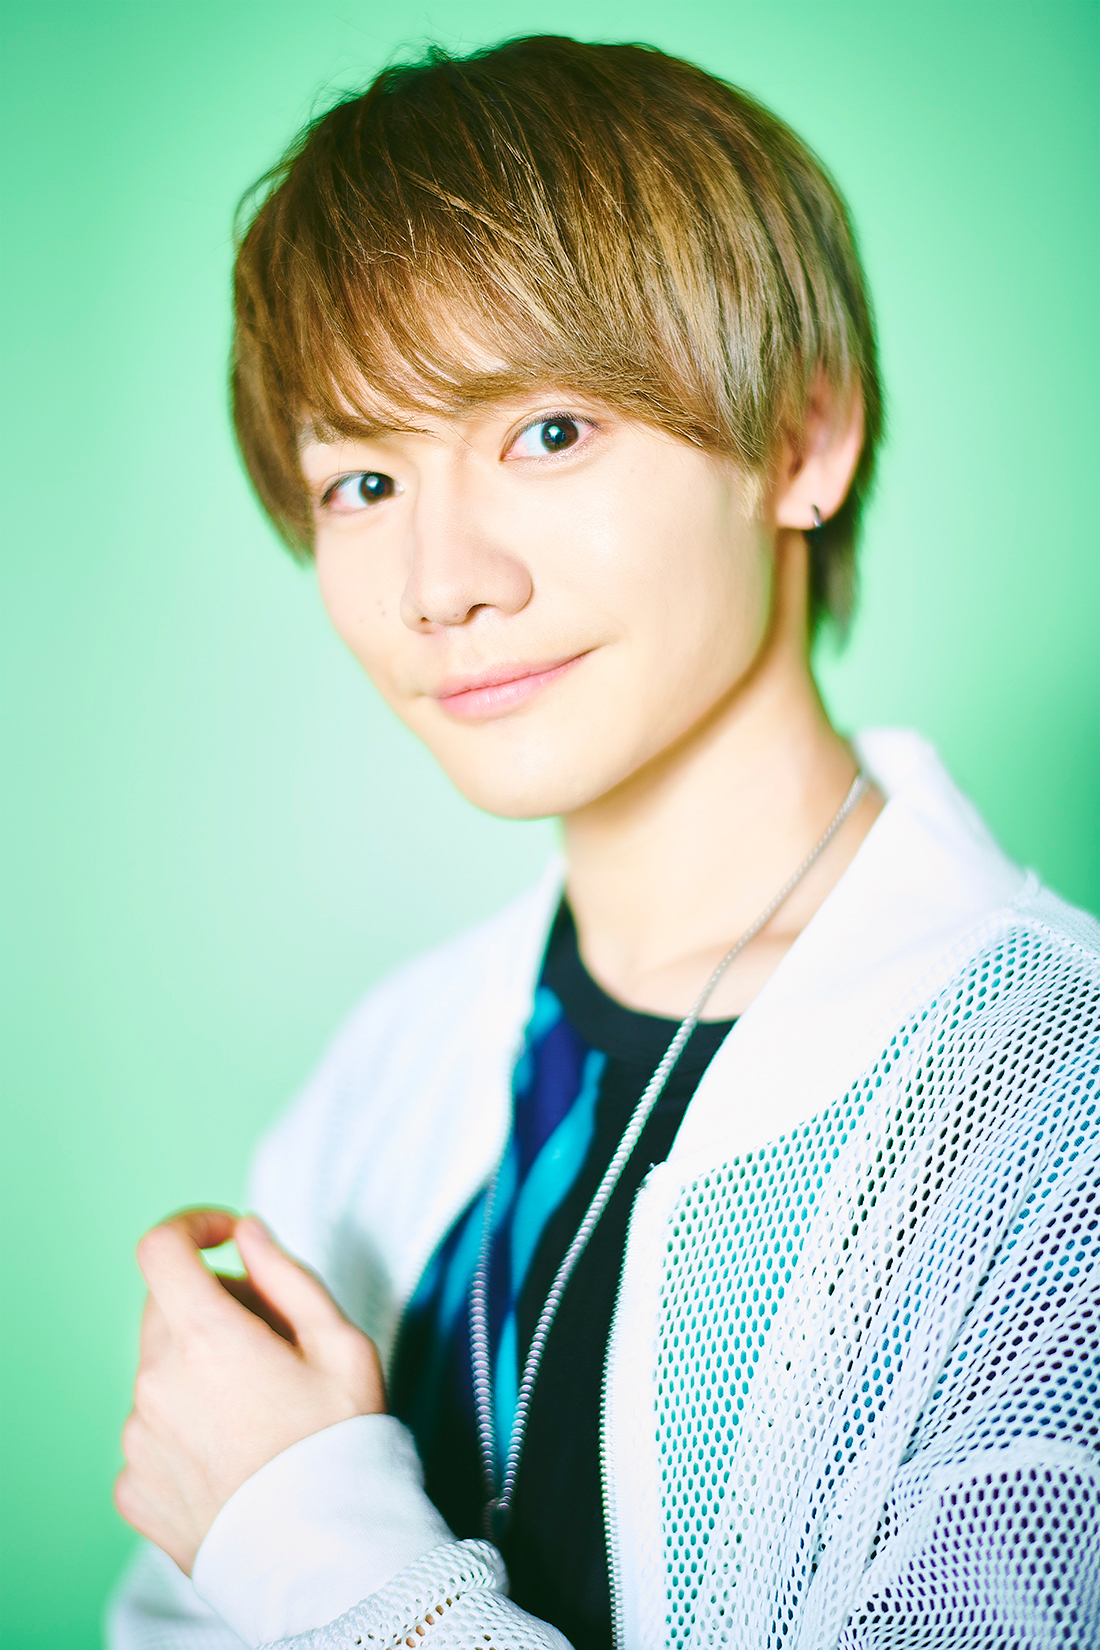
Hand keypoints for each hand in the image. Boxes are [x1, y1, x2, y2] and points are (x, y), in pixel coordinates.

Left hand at [115, 1208, 384, 1574]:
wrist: (324, 1561)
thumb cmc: (342, 1445)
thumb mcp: (342, 1344)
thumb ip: (287, 1274)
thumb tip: (248, 1234)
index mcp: (206, 1338)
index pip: (161, 1249)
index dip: (192, 1226)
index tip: (225, 1237)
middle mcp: (157, 1384)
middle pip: (164, 1307)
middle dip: (212, 1303)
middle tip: (270, 1336)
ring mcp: (139, 1439)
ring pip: (159, 1371)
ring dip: (198, 1368)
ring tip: (258, 1410)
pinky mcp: (133, 1488)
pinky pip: (153, 1432)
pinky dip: (186, 1426)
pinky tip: (235, 1456)